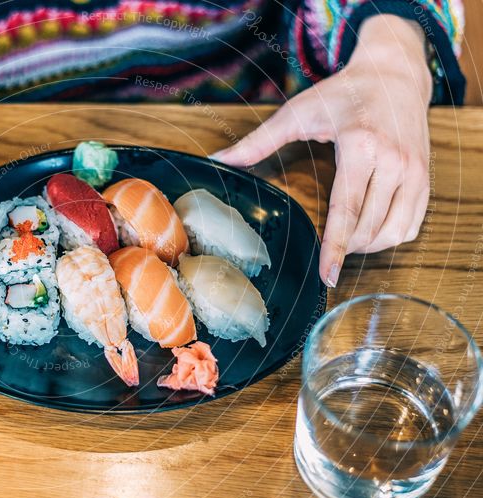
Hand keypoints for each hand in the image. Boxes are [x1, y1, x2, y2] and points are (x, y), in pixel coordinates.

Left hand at [213, 15, 431, 286]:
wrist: (395, 73)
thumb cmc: (341, 93)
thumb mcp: (296, 112)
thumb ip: (257, 142)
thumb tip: (218, 159)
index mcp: (361, 146)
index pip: (347, 211)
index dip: (335, 248)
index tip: (328, 276)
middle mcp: (394, 160)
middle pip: (369, 227)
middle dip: (345, 249)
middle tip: (326, 252)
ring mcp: (415, 170)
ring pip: (394, 231)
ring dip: (368, 247)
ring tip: (346, 243)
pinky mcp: (426, 176)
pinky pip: (412, 223)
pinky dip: (391, 236)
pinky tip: (370, 233)